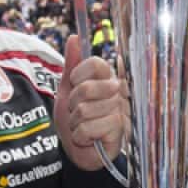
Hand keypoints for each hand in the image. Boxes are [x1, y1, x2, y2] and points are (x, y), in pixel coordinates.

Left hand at [53, 34, 127, 171]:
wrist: (77, 150)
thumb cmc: (74, 119)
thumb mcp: (67, 89)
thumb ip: (72, 64)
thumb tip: (74, 37)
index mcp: (106, 79)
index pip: (96, 64)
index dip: (79, 76)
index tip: (74, 86)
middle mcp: (117, 92)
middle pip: (86, 89)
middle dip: (73, 104)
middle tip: (77, 112)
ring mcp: (119, 111)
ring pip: (84, 110)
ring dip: (75, 123)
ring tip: (82, 126)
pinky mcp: (118, 130)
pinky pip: (88, 128)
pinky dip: (80, 136)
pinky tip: (88, 138)